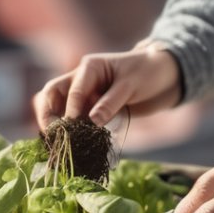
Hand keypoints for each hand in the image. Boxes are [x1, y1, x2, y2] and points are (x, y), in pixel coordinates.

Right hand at [32, 41, 182, 130]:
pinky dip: (71, 131)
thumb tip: (92, 121)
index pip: (72, 90)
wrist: (165, 77)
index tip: (69, 128)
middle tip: (52, 135)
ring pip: (59, 107)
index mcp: (90, 67)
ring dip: (56, 124)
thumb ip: (111, 102)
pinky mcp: (92, 109)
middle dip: (48, 114)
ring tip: (57, 144)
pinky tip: (70, 145)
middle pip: (53, 94)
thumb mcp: (131, 85)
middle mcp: (82, 79)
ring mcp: (86, 95)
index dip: (69, 110)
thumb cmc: (148, 73)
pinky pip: (75, 119)